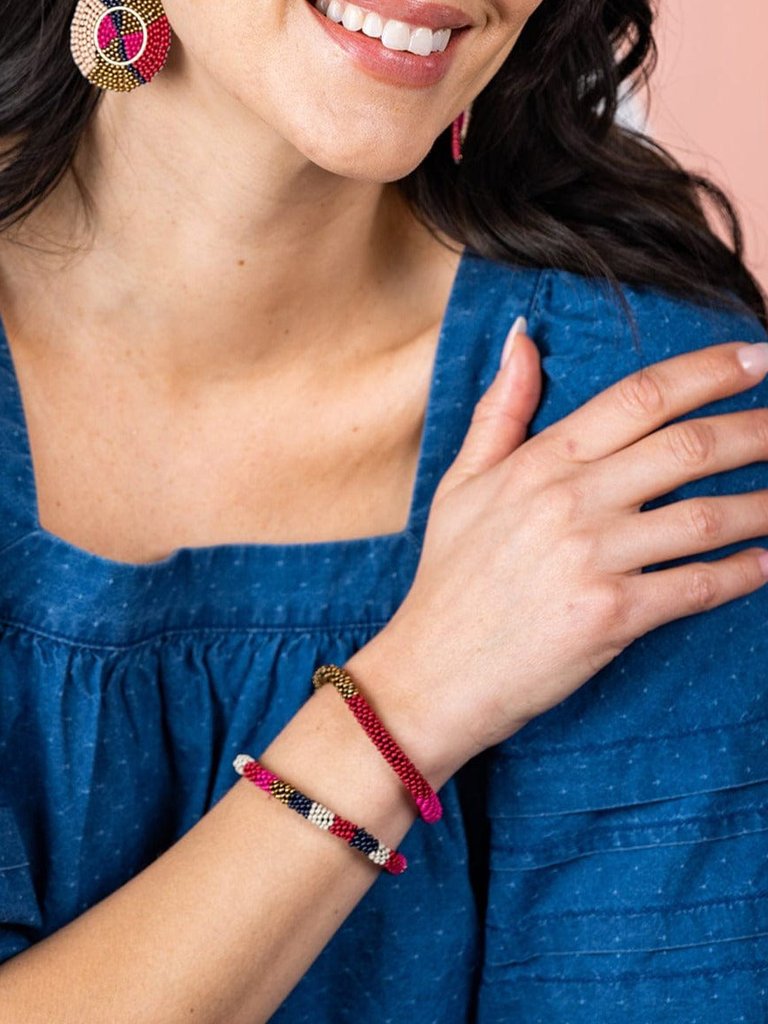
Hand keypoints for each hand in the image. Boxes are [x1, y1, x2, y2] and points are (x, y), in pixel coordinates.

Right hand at [347, 332, 767, 781]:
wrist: (434, 670)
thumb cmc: (450, 577)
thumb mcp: (461, 482)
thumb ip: (500, 408)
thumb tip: (523, 336)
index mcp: (541, 463)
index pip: (640, 397)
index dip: (708, 372)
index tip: (755, 358)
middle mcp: (571, 501)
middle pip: (688, 447)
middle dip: (757, 430)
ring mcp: (593, 558)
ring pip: (706, 517)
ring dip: (761, 506)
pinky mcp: (611, 615)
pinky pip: (697, 586)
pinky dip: (742, 573)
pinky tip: (764, 564)